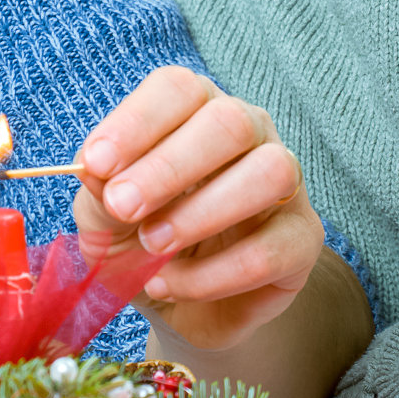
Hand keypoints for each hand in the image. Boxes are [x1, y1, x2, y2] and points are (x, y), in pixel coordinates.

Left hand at [74, 66, 323, 350]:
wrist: (177, 308)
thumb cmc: (138, 242)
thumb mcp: (103, 217)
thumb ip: (100, 191)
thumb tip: (97, 171)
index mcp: (195, 109)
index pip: (178, 89)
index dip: (137, 123)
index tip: (96, 164)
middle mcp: (248, 132)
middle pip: (228, 122)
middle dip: (169, 167)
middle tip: (124, 207)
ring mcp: (284, 184)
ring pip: (269, 174)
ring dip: (202, 213)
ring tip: (153, 246)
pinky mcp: (302, 240)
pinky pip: (272, 248)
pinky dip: (213, 273)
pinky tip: (171, 284)